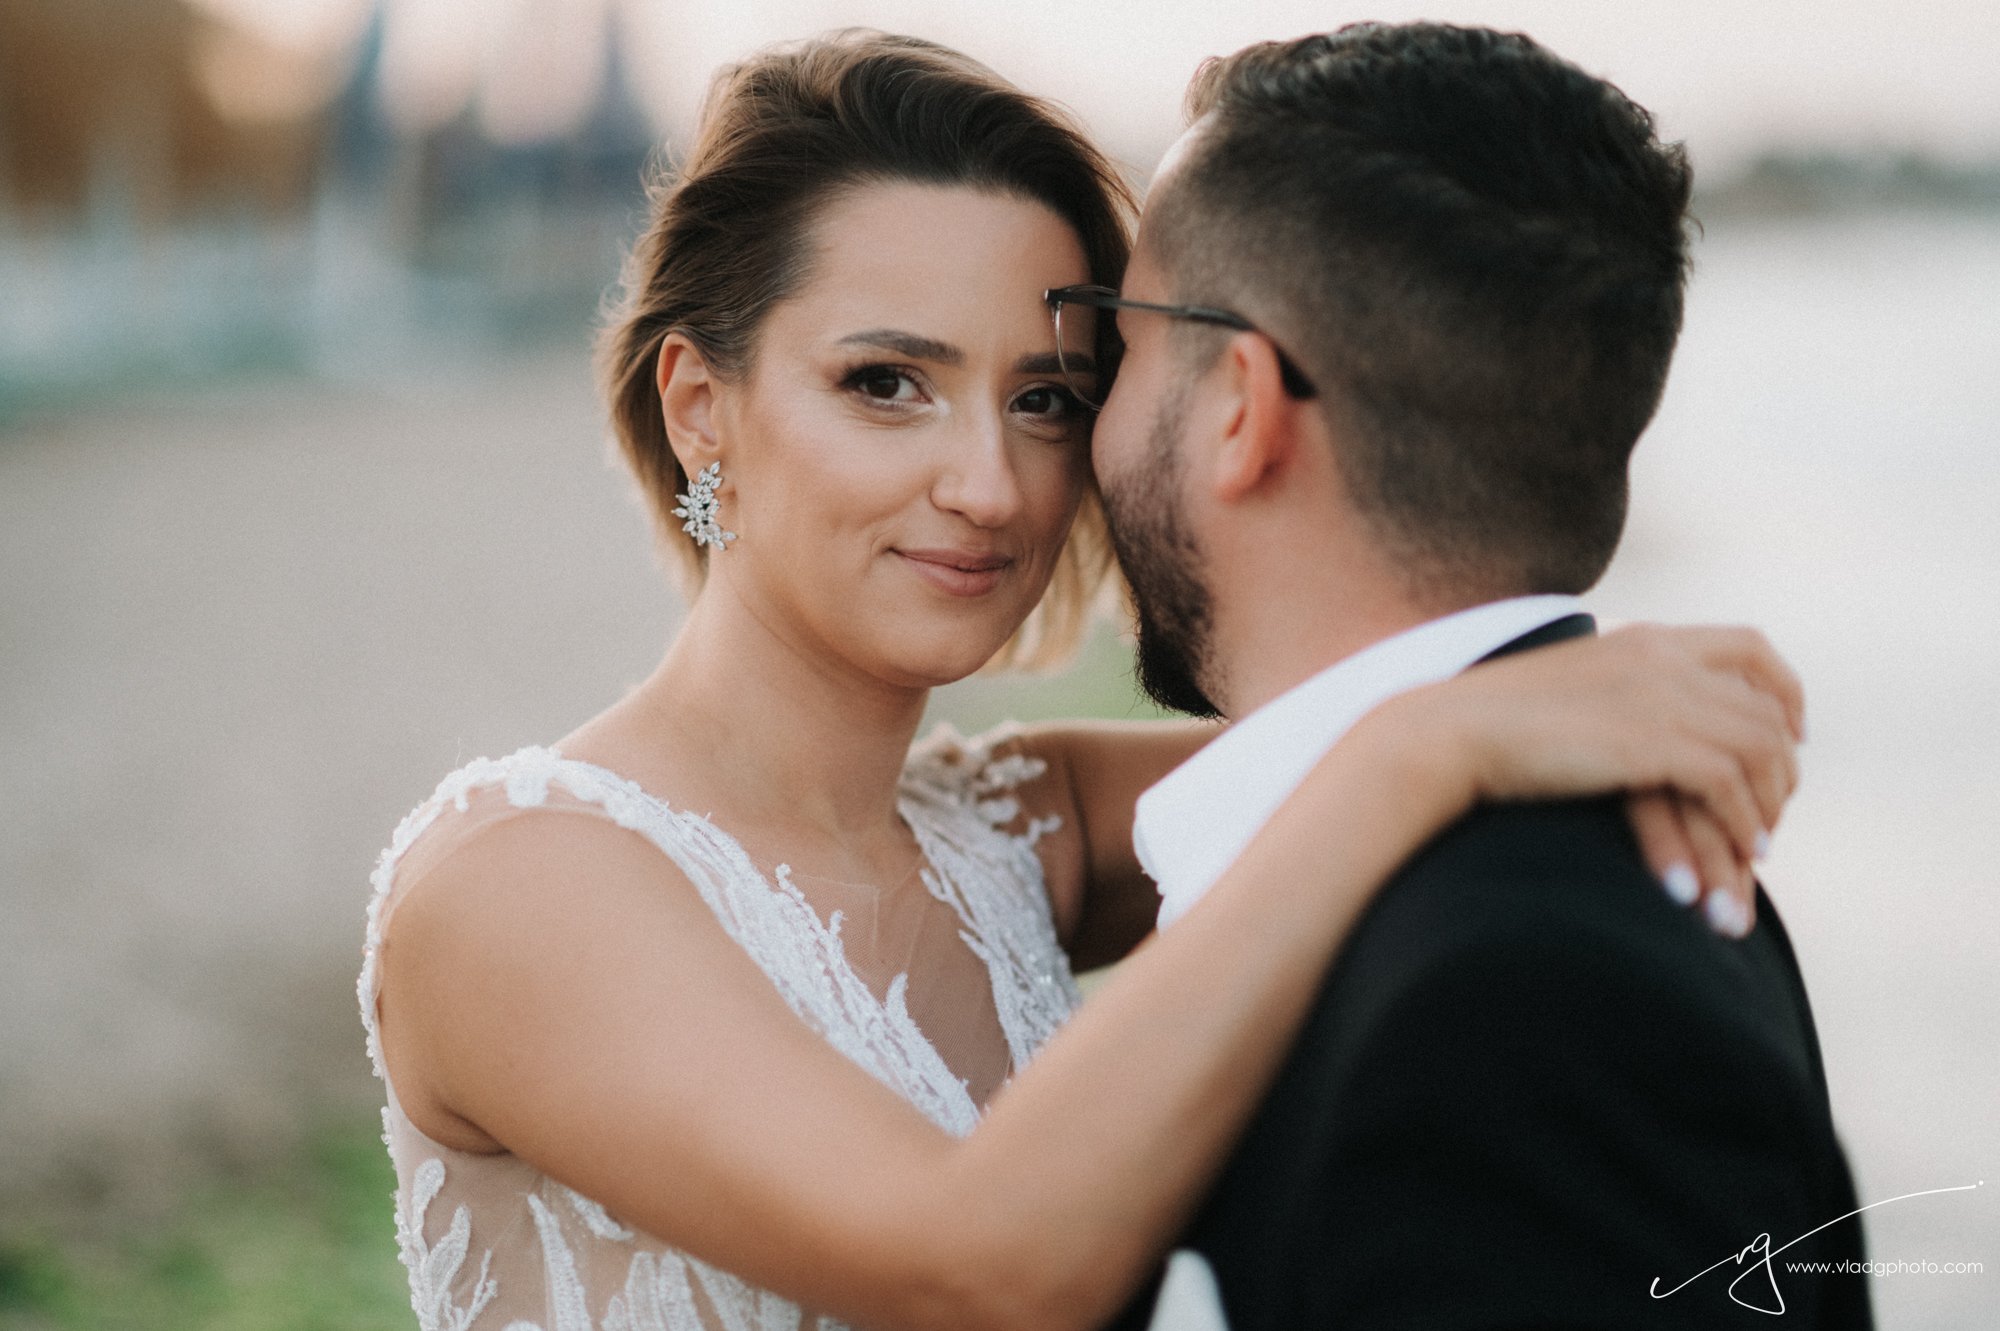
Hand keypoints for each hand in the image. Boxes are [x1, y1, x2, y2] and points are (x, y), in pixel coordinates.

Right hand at [1387, 624, 1803, 936]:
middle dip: (1782, 763)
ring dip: (1769, 801)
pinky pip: (1728, 782)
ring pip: (1759, 746)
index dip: (1785, 691)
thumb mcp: (1568, 690)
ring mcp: (1658, 696)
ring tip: (1759, 842)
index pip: (1749, 647)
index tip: (1791, 733)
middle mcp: (1662, 658)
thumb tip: (1636, 724)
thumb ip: (1614, 693)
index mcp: (1644, 639)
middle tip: (1776, 806)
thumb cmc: (1490, 724)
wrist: (1449, 732)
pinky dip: (1744, 819)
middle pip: (1764, 706)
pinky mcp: (1649, 742)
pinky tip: (1742, 848)